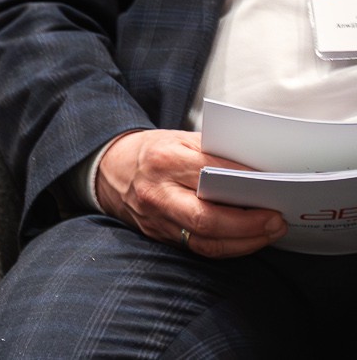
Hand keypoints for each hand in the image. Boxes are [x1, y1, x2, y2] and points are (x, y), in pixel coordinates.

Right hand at [94, 129, 285, 257]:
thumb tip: (257, 169)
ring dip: (244, 242)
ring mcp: (157, 218)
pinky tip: (247, 239)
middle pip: (208, 218)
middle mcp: (158, 192)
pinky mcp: (159, 235)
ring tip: (269, 232)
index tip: (274, 185)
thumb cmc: (153, 152)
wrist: (110, 169)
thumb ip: (213, 152)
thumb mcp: (179, 140)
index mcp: (165, 160)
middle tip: (276, 219)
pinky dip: (228, 246)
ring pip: (206, 242)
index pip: (212, 174)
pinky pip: (200, 248)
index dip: (246, 181)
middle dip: (249, 224)